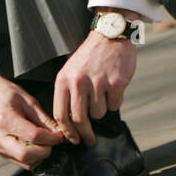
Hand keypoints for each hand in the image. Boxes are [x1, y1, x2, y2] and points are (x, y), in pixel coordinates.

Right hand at [0, 61, 63, 168]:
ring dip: (39, 156)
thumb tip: (57, 133)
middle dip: (45, 150)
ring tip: (44, 141)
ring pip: (25, 162)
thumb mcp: (26, 99)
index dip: (51, 138)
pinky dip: (31, 157)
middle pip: (27, 156)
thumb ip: (42, 118)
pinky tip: (34, 144)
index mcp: (5, 119)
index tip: (58, 135)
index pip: (33, 137)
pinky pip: (19, 161)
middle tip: (52, 141)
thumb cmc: (3, 92)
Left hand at [53, 26, 136, 146]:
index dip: (67, 132)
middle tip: (89, 140)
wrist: (109, 35)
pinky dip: (115, 100)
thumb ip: (68, 95)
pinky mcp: (114, 82)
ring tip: (102, 91)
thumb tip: (69, 126)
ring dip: (102, 108)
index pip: (60, 114)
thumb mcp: (70, 72)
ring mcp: (97, 82)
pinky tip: (113, 86)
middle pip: (79, 119)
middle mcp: (78, 82)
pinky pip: (114, 105)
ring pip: (98, 113)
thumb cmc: (89, 58)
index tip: (73, 140)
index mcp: (63, 80)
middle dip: (85, 134)